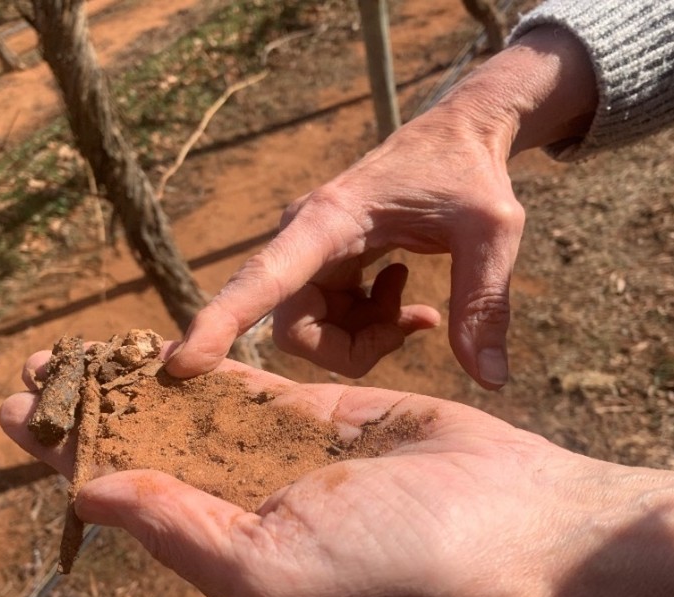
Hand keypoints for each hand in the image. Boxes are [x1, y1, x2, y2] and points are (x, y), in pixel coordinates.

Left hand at [1, 348, 673, 596]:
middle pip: (152, 453)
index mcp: (230, 557)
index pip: (130, 502)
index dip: (69, 459)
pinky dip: (204, 368)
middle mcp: (250, 510)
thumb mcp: (274, 571)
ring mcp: (288, 460)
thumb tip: (89, 492)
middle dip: (93, 413)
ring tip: (80, 350)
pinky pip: (249, 388)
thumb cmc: (398, 564)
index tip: (15, 416)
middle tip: (35, 370)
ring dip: (137, 384)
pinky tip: (157, 347)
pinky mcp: (324, 416)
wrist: (510, 523)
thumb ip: (179, 530)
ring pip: (194, 415)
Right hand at [165, 27, 598, 386]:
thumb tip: (490, 381)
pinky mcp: (322, 265)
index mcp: (328, 221)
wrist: (457, 138)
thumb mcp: (492, 232)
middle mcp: (304, 238)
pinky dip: (368, 324)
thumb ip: (484, 302)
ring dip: (366, 336)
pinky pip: (328, 321)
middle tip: (418, 323)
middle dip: (353, 348)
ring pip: (312, 332)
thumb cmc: (470, 175)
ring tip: (416, 302)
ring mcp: (310, 253)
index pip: (263, 279)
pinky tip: (404, 294)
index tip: (181, 364)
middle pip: (294, 330)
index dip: (221, 322)